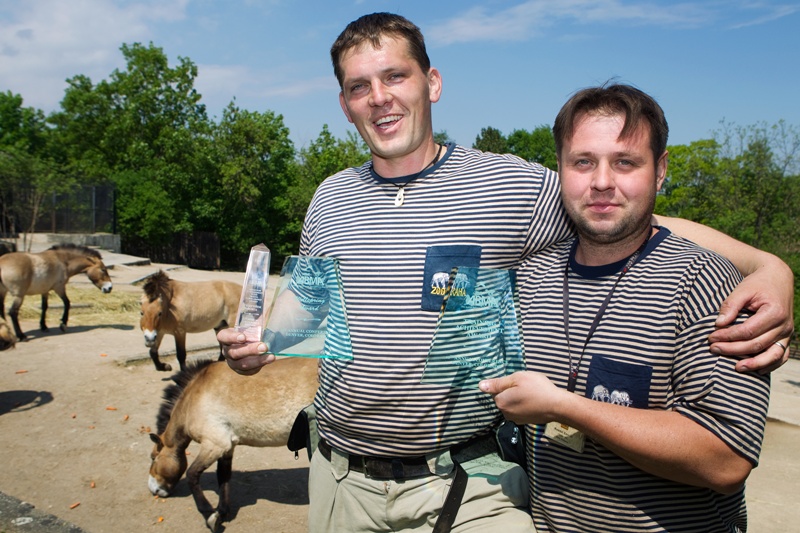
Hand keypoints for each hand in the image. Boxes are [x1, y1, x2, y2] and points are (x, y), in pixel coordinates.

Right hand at [217, 327, 274, 374]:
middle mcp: (226, 351)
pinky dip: (259, 365)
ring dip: (257, 360)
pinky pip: (248, 371)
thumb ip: (253, 325)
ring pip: (242, 364)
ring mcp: (232, 362)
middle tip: (264, 347)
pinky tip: (269, 360)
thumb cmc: (248, 332)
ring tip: (270, 356)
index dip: (232, 338)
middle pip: (234, 353)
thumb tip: (265, 322)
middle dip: (250, 350)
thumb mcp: (248, 326)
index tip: (243, 337)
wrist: (249, 343)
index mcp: (224, 337)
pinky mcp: (240, 370)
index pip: (224, 337)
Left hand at [479, 371, 564, 424]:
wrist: (557, 406)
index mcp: (501, 402)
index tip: (519, 382)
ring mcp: (515, 419)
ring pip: (511, 404)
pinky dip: (524, 405)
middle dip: (511, 392)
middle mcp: (505, 413)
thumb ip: (497, 383)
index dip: (507, 384)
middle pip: (503, 398)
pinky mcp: (524, 422)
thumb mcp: (517, 378)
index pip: (496, 390)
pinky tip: (534, 401)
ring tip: (531, 393)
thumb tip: (480, 385)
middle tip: (526, 386)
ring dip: (518, 399)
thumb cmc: (537, 388)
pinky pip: (519, 410)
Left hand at [709, 258, 794, 373]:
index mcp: (774, 312)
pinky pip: (781, 356)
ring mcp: (787, 334)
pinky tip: (756, 370)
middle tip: (713, 349)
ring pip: (772, 355)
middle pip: (757, 344)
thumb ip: (730, 305)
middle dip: (733, 349)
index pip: (748, 331)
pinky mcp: (786, 338)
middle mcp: (784, 325)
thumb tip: (718, 324)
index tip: (711, 337)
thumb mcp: (743, 289)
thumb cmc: (758, 284)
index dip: (728, 336)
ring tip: (736, 368)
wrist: (778, 279)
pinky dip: (770, 365)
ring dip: (754, 364)